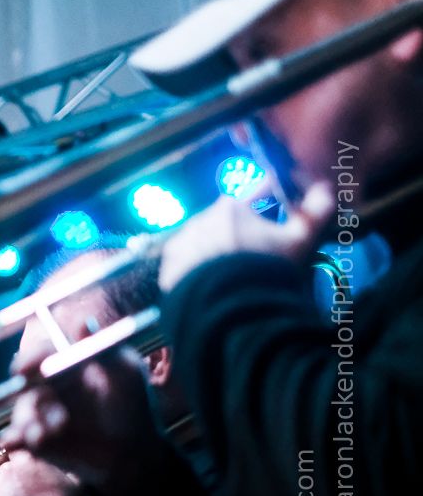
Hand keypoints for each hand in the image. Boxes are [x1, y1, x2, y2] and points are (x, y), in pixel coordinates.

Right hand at [1, 332, 159, 495]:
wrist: (133, 451)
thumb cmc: (131, 405)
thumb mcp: (123, 373)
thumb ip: (102, 349)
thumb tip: (83, 321)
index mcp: (63, 366)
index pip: (38, 356)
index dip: (29, 358)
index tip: (25, 367)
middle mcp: (46, 388)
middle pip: (22, 383)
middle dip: (24, 390)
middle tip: (36, 398)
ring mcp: (39, 416)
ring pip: (21, 412)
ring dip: (29, 419)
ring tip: (51, 428)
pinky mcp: (35, 443)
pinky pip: (18, 439)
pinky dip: (16, 439)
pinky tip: (20, 441)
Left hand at [159, 181, 332, 291]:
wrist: (229, 308)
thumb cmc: (266, 267)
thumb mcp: (300, 240)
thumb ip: (316, 211)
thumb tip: (328, 188)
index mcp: (230, 207)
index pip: (254, 198)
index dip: (270, 204)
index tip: (277, 215)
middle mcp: (199, 220)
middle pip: (226, 223)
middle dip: (241, 234)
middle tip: (257, 257)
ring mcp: (180, 245)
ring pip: (205, 244)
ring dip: (217, 253)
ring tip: (234, 276)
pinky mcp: (167, 270)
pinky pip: (186, 267)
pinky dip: (197, 273)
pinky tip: (214, 286)